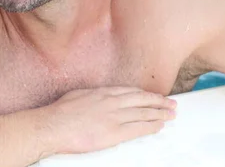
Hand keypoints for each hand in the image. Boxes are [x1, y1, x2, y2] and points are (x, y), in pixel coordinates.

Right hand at [43, 87, 176, 154]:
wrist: (54, 126)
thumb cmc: (60, 113)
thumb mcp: (78, 95)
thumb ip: (93, 96)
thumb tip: (98, 99)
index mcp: (103, 92)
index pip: (130, 91)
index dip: (145, 94)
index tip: (153, 96)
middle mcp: (112, 101)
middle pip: (142, 99)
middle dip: (158, 101)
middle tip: (171, 103)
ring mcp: (114, 116)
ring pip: (144, 113)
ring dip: (160, 113)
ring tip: (170, 114)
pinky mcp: (114, 132)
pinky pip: (138, 128)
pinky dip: (151, 126)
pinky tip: (159, 126)